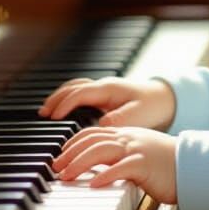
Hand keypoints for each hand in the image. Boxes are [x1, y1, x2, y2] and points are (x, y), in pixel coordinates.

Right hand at [39, 76, 175, 130]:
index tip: (53, 117)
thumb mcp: (139, 114)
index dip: (65, 105)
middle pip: (72, 88)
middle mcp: (104, 86)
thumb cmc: (153, 106)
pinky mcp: (105, 95)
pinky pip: (81, 93)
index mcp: (109, 89)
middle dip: (56, 99)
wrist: (166, 98)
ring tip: (46, 111)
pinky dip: (68, 99)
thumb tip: (103, 123)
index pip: (80, 93)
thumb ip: (121, 119)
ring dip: (60, 97)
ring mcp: (103, 89)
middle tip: (42, 113)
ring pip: (75, 88)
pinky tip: (63, 110)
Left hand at [53, 126, 177, 204]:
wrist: (194, 166)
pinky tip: (93, 184)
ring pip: (100, 151)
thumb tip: (99, 167)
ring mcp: (136, 150)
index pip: (93, 133)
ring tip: (66, 177)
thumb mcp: (140, 154)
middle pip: (92, 141)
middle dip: (69, 154)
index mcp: (127, 134)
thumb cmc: (168, 165)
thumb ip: (120, 156)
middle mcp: (129, 139)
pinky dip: (105, 175)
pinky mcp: (145, 165)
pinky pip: (120, 168)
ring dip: (79, 164)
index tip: (61, 156)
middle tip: (56, 168)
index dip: (73, 143)